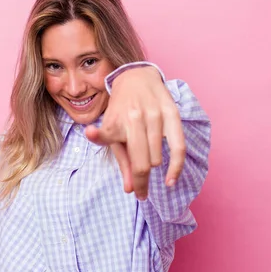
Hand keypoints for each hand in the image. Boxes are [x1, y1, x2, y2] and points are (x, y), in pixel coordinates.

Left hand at [85, 66, 185, 199]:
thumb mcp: (114, 132)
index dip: (96, 135)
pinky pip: (179, 147)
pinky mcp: (172, 113)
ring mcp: (154, 115)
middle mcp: (134, 117)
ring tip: (148, 165)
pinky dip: (176, 167)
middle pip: (140, 163)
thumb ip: (122, 161)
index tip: (91, 133)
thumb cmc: (122, 110)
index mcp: (115, 122)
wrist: (137, 77)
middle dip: (140, 184)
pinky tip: (171, 180)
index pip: (104, 134)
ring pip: (157, 159)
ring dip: (153, 168)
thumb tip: (130, 189)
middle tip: (141, 194)